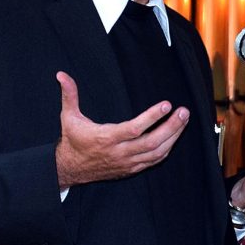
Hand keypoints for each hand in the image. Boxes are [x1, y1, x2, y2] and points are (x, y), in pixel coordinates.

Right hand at [54, 71, 189, 187]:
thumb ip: (69, 94)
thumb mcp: (68, 117)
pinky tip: (175, 135)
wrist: (71, 169)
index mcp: (106, 138)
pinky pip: (154, 161)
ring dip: (173, 136)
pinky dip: (167, 148)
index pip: (134, 129)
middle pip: (151, 142)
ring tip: (184, 119)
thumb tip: (61, 74)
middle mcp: (119, 153)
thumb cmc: (73, 140)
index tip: (167, 104)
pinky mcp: (131, 169)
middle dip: (171, 127)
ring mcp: (127, 163)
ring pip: (157, 153)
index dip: (152, 117)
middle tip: (184, 111)